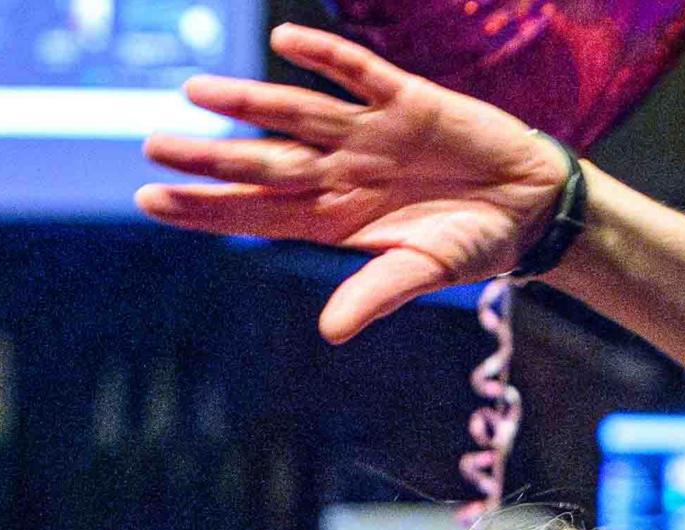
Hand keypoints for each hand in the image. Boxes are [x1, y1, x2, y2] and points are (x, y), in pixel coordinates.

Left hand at [135, 24, 574, 342]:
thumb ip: (377, 294)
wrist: (531, 204)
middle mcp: (340, 171)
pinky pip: (359, 73)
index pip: (257, 212)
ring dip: (250, 102)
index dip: (206, 207)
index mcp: (336, 217)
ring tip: (198, 91)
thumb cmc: (475, 242)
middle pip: (263, 161)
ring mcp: (369, 133)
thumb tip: (331, 331)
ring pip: (297, 113)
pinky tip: (287, 42)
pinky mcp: (407, 99)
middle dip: (209, 156)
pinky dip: (326, 57)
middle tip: (153, 147)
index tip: (154, 200)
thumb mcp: (427, 271)